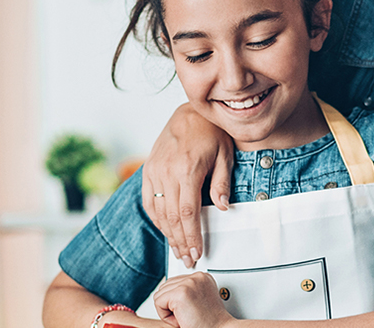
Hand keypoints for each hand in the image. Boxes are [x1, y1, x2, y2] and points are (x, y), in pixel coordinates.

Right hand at [141, 103, 234, 267]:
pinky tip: (166, 231)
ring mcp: (154, 171)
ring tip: (178, 251)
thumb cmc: (211, 133)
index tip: (197, 252)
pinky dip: (157, 219)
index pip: (187, 212)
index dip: (191, 236)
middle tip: (188, 259)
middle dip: (180, 242)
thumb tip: (222, 207)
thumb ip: (221, 182)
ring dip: (168, 234)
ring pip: (158, 212)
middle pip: (171, 217)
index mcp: (187, 169)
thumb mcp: (225, 154)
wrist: (188, 113)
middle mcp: (166, 172)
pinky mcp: (148, 170)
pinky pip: (148, 201)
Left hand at [153, 273, 235, 327]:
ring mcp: (189, 283)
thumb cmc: (209, 323)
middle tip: (189, 315)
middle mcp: (196, 277)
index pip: (174, 282)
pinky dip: (165, 316)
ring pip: (160, 295)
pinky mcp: (180, 293)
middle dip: (172, 305)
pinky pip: (158, 302)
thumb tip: (167, 290)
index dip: (177, 301)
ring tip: (186, 317)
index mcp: (202, 277)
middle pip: (165, 287)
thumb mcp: (200, 300)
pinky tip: (182, 319)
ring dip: (169, 310)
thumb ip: (188, 290)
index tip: (191, 310)